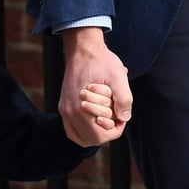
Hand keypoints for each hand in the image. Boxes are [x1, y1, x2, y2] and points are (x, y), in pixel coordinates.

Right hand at [59, 27, 131, 145]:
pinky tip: (94, 122)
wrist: (82, 49)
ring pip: (81, 137)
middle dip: (107, 131)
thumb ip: (124, 99)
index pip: (100, 136)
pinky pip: (72, 130)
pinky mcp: (63, 107)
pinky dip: (84, 131)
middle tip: (115, 116)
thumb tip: (124, 118)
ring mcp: (64, 111)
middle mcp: (69, 113)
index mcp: (81, 108)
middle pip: (91, 139)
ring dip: (95, 132)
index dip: (115, 130)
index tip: (121, 116)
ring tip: (106, 118)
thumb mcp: (118, 77)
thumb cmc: (101, 61)